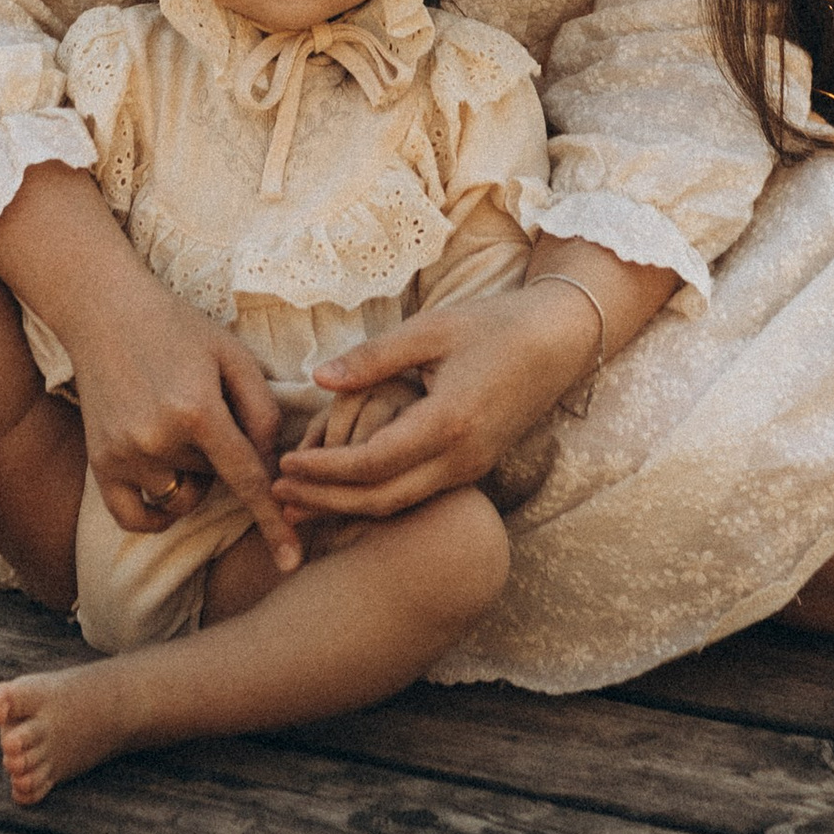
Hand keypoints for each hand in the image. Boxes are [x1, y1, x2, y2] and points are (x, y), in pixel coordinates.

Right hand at [0, 161, 301, 568]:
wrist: (104, 310)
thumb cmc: (177, 327)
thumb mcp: (232, 354)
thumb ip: (263, 409)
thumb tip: (273, 464)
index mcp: (197, 410)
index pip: (247, 480)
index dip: (273, 522)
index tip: (291, 564)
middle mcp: (157, 439)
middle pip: (215, 479)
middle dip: (220, 453)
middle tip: (202, 404)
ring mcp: (124, 454)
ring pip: (181, 496)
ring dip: (191, 476)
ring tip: (180, 429)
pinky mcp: (100, 464)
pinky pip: (136, 517)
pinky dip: (157, 512)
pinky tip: (165, 485)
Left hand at [273, 286, 607, 521]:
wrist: (557, 343)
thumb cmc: (492, 325)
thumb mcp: (431, 329)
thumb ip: (374, 358)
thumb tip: (318, 379)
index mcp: (448, 423)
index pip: (373, 463)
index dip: (324, 469)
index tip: (283, 462)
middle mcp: (460, 459)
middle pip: (382, 499)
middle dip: (326, 501)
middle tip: (276, 496)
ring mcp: (469, 470)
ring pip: (399, 505)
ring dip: (346, 507)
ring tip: (298, 502)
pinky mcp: (471, 468)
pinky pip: (416, 495)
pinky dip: (374, 499)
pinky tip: (343, 492)